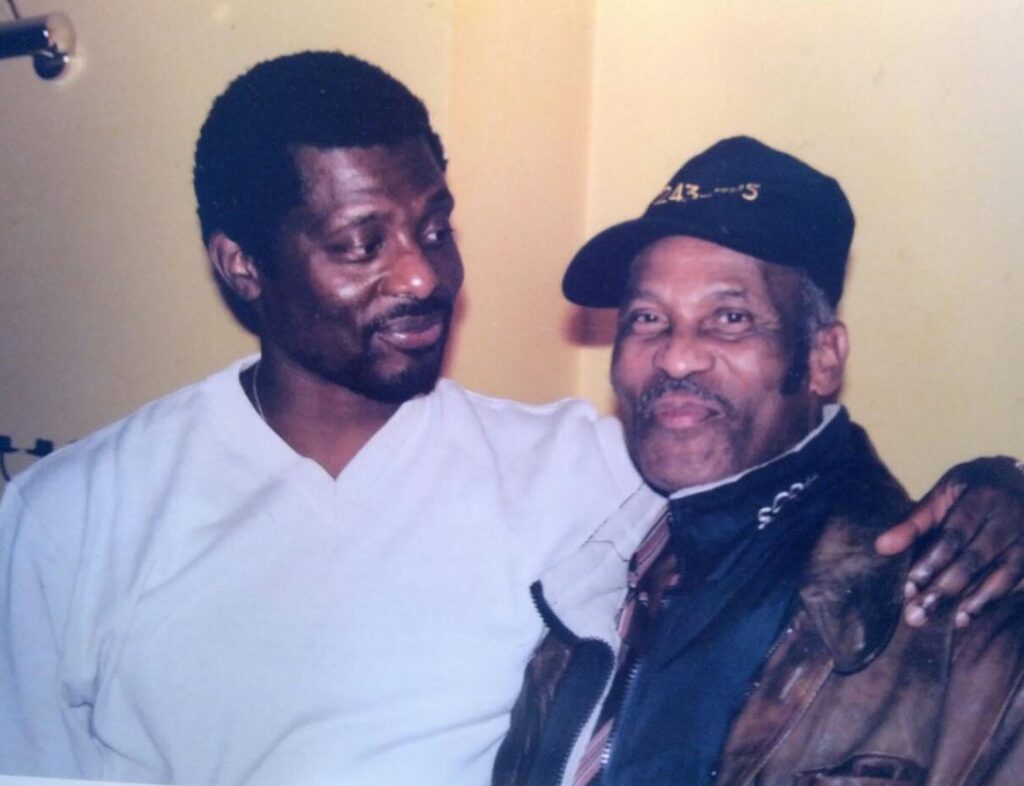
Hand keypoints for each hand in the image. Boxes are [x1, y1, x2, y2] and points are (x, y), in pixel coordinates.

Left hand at [875, 456, 1023, 628]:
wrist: (1020, 481)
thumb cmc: (973, 490)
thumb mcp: (943, 495)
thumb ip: (914, 523)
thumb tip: (882, 547)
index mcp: (982, 496)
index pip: (954, 535)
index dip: (932, 562)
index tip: (909, 586)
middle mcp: (1011, 516)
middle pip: (975, 558)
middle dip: (944, 588)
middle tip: (917, 614)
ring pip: (1003, 575)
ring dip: (973, 602)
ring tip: (947, 622)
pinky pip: (1017, 582)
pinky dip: (994, 602)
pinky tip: (970, 616)